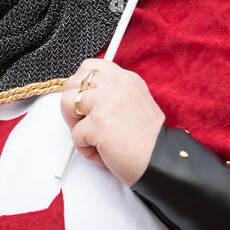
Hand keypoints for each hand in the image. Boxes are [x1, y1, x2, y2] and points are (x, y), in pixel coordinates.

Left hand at [59, 59, 164, 186]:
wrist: (162, 162)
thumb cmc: (148, 142)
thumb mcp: (136, 104)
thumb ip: (112, 95)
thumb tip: (84, 96)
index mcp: (126, 79)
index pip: (89, 66)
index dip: (80, 84)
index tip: (84, 102)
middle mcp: (116, 85)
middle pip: (72, 82)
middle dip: (72, 104)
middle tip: (85, 123)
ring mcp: (105, 103)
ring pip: (67, 103)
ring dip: (74, 124)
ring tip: (93, 137)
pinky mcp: (97, 123)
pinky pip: (75, 135)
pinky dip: (85, 149)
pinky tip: (104, 153)